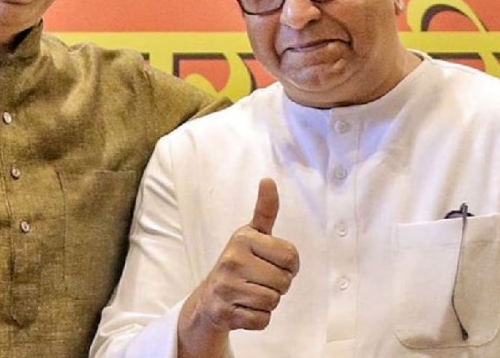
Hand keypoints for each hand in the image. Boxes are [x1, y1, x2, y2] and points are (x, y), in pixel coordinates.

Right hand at [178, 179, 299, 357]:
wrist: (208, 298)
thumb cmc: (239, 263)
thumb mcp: (251, 234)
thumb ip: (265, 210)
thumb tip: (268, 180)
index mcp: (243, 238)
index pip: (291, 257)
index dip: (289, 265)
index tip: (274, 263)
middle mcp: (232, 260)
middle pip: (284, 282)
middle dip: (278, 285)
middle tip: (260, 280)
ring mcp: (226, 287)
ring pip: (273, 301)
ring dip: (268, 302)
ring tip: (251, 292)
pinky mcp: (225, 312)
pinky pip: (262, 320)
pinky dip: (258, 317)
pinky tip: (244, 307)